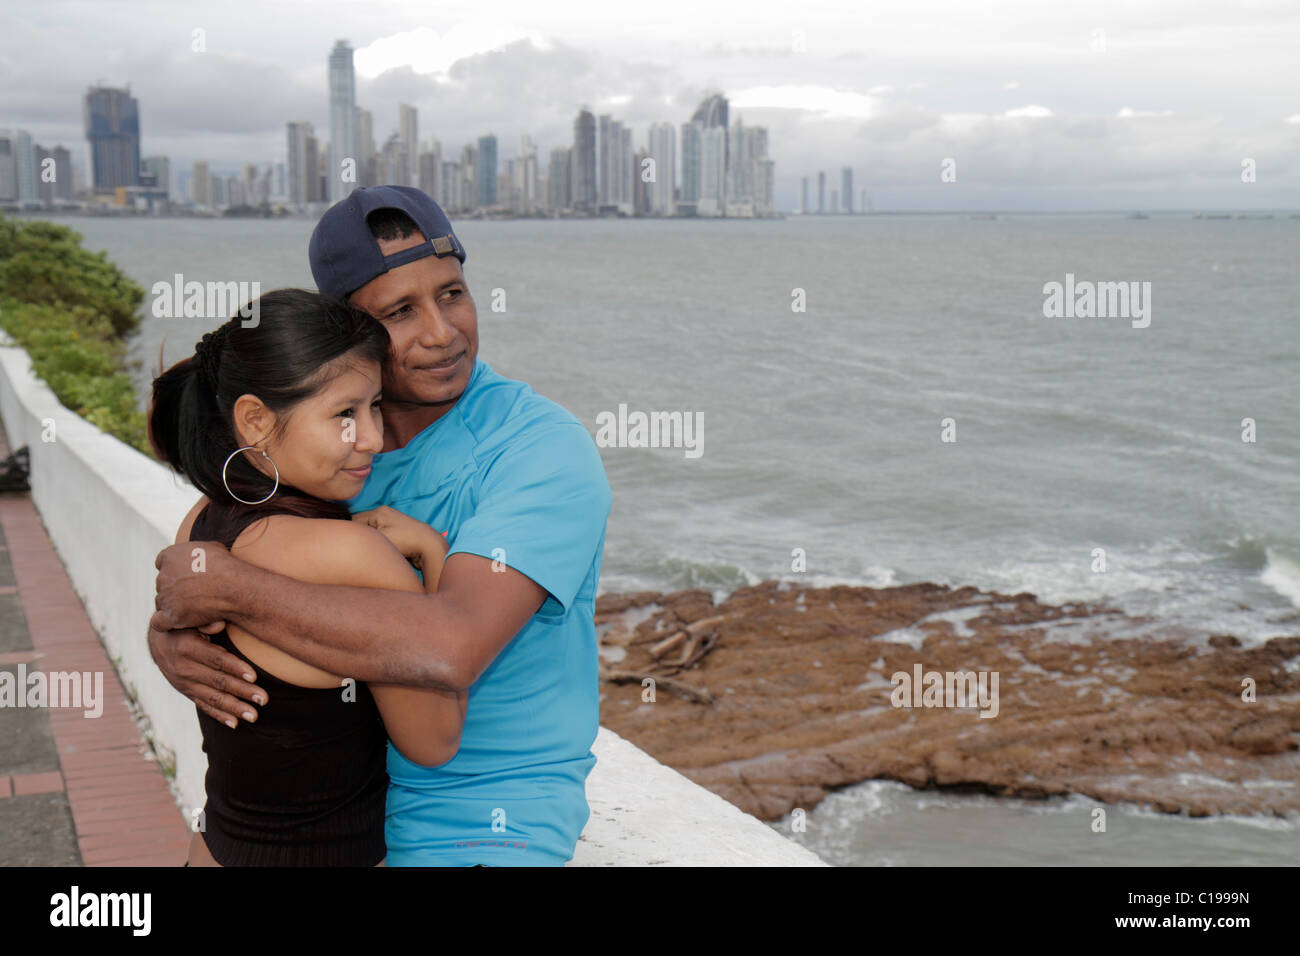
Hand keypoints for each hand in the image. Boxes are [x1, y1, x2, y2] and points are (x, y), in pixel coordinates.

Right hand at [147, 616, 266, 726]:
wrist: (159, 640)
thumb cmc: (185, 623)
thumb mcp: (191, 617)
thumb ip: (205, 619)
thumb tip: (219, 624)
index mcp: (187, 647)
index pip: (216, 659)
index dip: (235, 668)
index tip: (254, 676)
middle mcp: (184, 668)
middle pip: (218, 681)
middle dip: (242, 691)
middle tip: (264, 699)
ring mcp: (185, 683)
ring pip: (213, 697)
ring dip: (234, 708)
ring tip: (254, 716)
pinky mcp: (187, 692)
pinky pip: (204, 705)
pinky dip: (219, 715)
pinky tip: (235, 723)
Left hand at [154, 539, 233, 630]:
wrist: (234, 587)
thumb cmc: (227, 567)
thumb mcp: (211, 547)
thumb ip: (196, 550)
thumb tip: (198, 553)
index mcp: (169, 556)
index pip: (162, 564)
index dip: (174, 570)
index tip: (187, 575)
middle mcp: (163, 576)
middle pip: (163, 584)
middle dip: (175, 588)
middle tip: (195, 592)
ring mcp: (165, 596)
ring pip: (162, 602)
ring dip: (174, 605)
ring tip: (195, 607)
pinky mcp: (170, 615)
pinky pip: (159, 622)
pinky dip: (166, 623)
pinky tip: (178, 622)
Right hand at [352, 506, 446, 570]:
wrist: (430, 546)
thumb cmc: (406, 542)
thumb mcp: (381, 539)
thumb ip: (364, 536)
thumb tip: (351, 536)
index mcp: (379, 512)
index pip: (354, 521)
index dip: (352, 533)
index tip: (350, 545)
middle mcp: (384, 513)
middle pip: (363, 526)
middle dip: (362, 537)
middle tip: (362, 548)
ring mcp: (391, 521)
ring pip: (372, 532)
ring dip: (371, 541)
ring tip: (373, 549)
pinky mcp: (396, 530)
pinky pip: (381, 535)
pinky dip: (379, 542)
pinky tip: (381, 550)